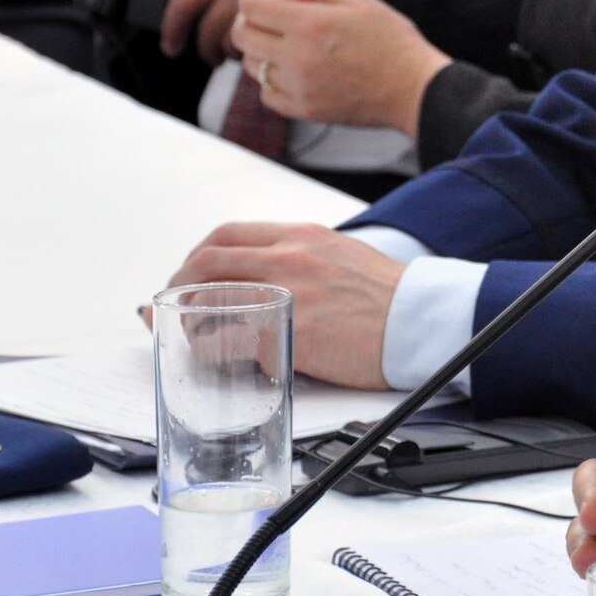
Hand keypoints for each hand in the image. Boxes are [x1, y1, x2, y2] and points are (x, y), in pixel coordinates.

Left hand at [164, 223, 400, 388]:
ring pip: (206, 301)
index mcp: (302, 236)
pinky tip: (218, 361)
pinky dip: (210, 353)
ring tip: (195, 337)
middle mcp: (287, 258)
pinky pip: (225, 344)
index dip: (198, 256)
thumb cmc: (390, 297)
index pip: (228, 234)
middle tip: (176, 308)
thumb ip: (306, 258)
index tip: (193, 275)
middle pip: (206, 262)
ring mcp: (283, 295)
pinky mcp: (284, 335)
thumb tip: (273, 275)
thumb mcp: (346, 255)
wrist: (419, 320)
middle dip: (181, 286)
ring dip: (189, 321)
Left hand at [233, 0, 450, 133]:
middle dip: (248, 17)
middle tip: (269, 12)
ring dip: (259, 48)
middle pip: (242, 34)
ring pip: (251, 64)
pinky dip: (271, 80)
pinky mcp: (303, 110)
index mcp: (310, 24)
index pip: (251, 3)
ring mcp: (298, 86)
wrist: (415, 88)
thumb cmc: (392, 40)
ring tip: (286, 40)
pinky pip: (266, 94)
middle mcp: (298, 57)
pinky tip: (293, 69)